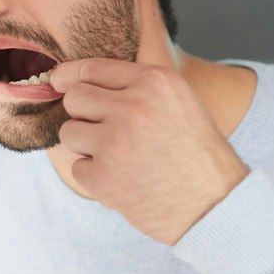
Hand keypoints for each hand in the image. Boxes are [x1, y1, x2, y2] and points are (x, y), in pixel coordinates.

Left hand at [49, 59, 249, 243]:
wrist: (214, 205)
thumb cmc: (196, 154)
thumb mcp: (179, 102)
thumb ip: (137, 87)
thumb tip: (80, 81)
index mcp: (155, 82)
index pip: (92, 68)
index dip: (68, 75)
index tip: (58, 81)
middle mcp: (133, 107)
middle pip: (74, 98)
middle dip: (82, 113)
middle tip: (104, 130)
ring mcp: (115, 142)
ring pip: (69, 132)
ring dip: (86, 146)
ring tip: (119, 157)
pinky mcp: (103, 176)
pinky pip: (77, 168)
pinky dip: (95, 177)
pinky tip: (123, 180)